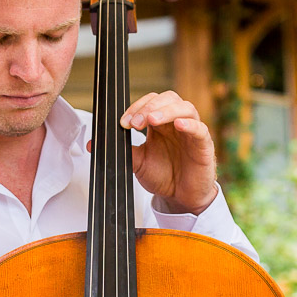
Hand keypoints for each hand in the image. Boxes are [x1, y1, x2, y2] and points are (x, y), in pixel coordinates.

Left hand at [116, 90, 217, 214]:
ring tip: (151, 120)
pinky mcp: (204, 144)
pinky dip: (189, 124)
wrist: (181, 197)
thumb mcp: (138, 162)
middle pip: (167, 98)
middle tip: (135, 123)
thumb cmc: (164, 176)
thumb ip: (122, 150)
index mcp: (160, 123)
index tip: (124, 123)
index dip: (137, 107)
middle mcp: (176, 123)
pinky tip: (178, 126)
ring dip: (166, 111)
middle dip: (149, 107)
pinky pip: (200, 129)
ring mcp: (191, 131)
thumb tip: (93, 144)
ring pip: (184, 108)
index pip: (150, 102)